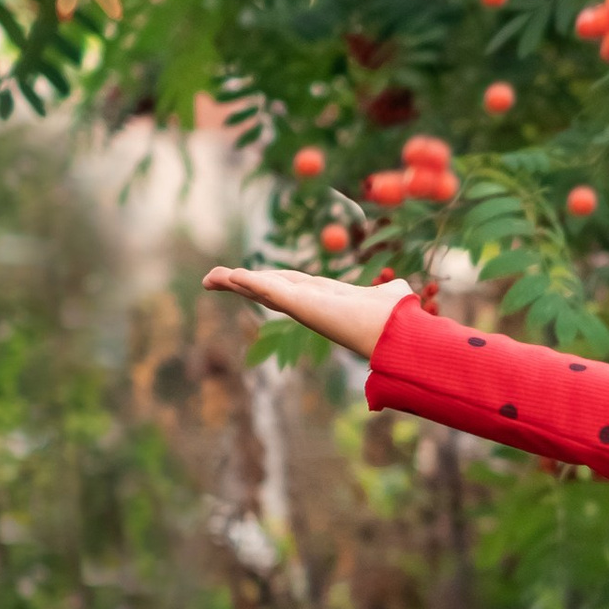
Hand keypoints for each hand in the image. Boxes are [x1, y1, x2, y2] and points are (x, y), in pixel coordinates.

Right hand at [202, 263, 414, 362]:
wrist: (396, 332)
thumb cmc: (395, 316)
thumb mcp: (389, 294)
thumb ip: (389, 292)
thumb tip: (398, 290)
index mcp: (324, 299)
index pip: (290, 285)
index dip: (269, 280)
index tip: (247, 277)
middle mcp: (309, 304)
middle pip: (267, 289)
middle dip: (240, 283)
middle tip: (213, 278)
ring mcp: (302, 305)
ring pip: (261, 290)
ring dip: (234, 282)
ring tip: (209, 278)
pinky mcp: (299, 304)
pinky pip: (267, 288)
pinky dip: (247, 281)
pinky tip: (227, 276)